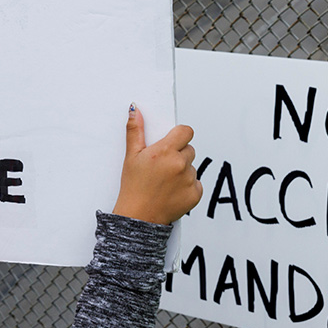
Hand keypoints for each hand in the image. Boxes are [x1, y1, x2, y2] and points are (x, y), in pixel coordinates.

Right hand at [112, 105, 201, 224]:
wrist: (139, 217)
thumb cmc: (133, 187)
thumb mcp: (131, 156)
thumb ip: (135, 131)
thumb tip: (135, 110)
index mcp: (165, 151)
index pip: (186, 131)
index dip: (180, 135)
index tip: (173, 141)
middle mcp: (180, 164)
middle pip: (189, 149)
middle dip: (179, 154)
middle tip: (163, 166)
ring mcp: (189, 180)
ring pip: (192, 167)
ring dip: (183, 171)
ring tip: (166, 181)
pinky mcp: (196, 194)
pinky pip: (196, 183)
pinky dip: (188, 186)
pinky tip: (173, 191)